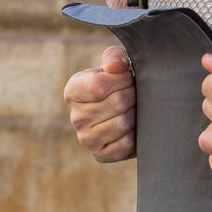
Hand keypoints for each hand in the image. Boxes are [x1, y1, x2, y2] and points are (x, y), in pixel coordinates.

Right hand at [63, 45, 136, 162]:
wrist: (132, 107)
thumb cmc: (123, 81)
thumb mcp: (118, 62)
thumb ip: (115, 57)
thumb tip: (115, 66)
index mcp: (74, 90)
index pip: (99, 86)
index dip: (122, 79)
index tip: (128, 77)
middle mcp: (76, 116)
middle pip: (117, 103)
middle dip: (134, 95)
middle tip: (136, 94)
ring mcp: (86, 138)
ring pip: (123, 123)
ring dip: (136, 113)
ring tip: (135, 108)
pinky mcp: (101, 155)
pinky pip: (126, 143)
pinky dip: (136, 133)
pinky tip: (134, 126)